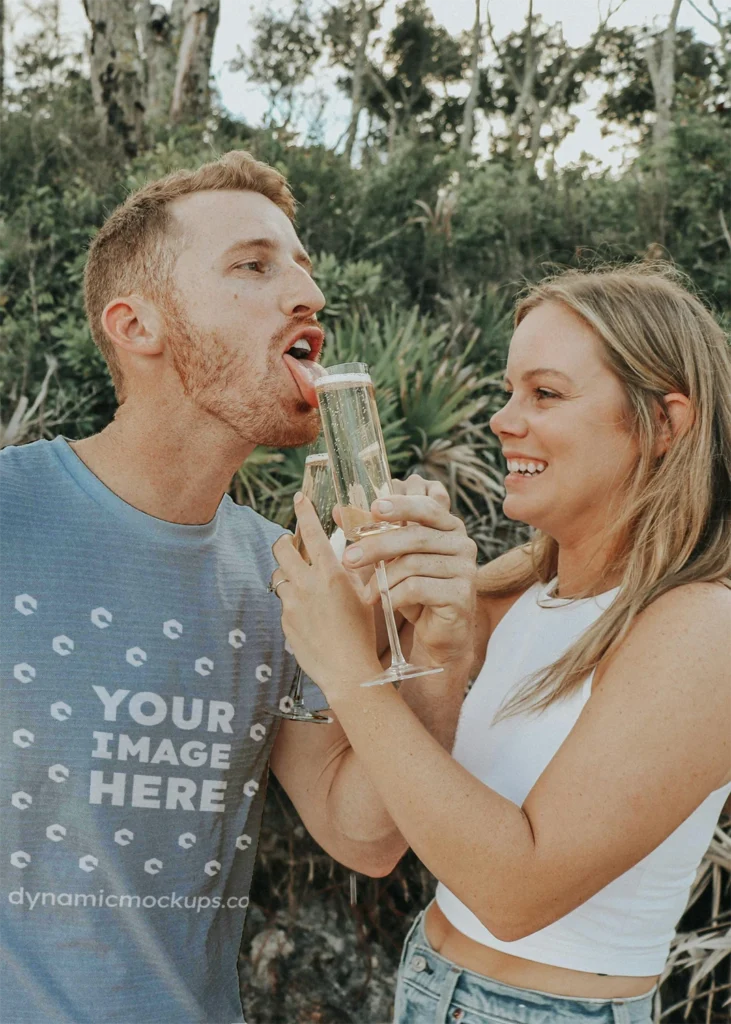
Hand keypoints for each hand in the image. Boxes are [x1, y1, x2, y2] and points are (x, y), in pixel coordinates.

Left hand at [272, 495, 382, 700]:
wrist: (348, 672)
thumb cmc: (363, 633)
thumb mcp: (367, 595)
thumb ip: (355, 570)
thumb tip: (351, 551)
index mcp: (331, 573)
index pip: (312, 532)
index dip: (304, 511)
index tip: (299, 499)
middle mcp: (307, 584)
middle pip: (282, 548)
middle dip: (285, 541)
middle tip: (292, 543)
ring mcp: (292, 604)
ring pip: (279, 576)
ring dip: (288, 573)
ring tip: (303, 582)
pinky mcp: (284, 622)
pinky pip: (284, 603)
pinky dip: (293, 601)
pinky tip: (310, 615)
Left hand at [340, 476, 477, 666]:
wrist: (439, 632)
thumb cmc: (415, 590)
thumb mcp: (393, 558)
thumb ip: (371, 533)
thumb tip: (337, 511)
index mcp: (449, 527)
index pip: (426, 507)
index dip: (400, 505)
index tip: (374, 508)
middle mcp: (463, 544)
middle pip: (415, 537)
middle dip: (377, 546)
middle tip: (349, 558)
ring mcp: (465, 569)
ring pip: (413, 564)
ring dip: (382, 579)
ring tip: (367, 593)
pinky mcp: (461, 595)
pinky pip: (418, 588)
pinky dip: (394, 596)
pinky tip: (384, 603)